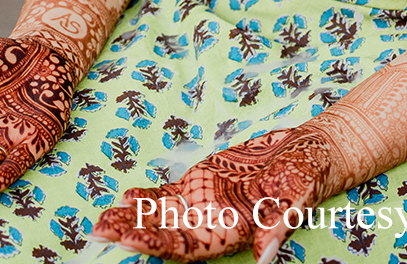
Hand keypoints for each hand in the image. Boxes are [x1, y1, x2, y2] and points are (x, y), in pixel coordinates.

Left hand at [91, 125, 335, 260]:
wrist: (308, 153)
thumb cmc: (306, 179)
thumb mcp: (297, 199)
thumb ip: (279, 228)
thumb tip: (264, 256)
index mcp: (230, 232)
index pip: (187, 247)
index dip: (158, 246)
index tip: (130, 242)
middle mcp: (212, 222)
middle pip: (164, 235)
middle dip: (132, 235)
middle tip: (98, 232)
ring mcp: (205, 202)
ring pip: (161, 216)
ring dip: (132, 219)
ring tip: (100, 221)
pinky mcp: (204, 181)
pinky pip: (171, 194)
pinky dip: (148, 197)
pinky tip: (126, 197)